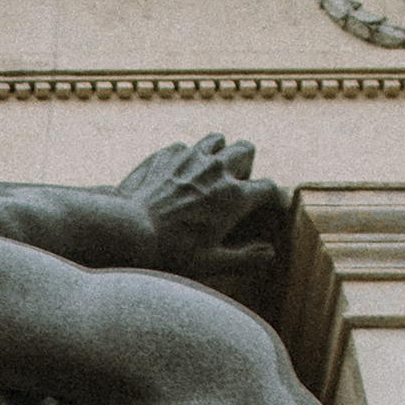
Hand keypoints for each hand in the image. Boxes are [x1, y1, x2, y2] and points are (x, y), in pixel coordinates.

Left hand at [117, 134, 285, 295]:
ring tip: (210, 170)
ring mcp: (192, 157)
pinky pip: (185, 147)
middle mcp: (217, 169)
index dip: (277, 197)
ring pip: (218, 140)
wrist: (128, 230)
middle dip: (247, 165)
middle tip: (236, 182)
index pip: (269, 189)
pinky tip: (178, 174)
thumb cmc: (170, 253)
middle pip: (246, 150)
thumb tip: (270, 254)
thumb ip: (245, 258)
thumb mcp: (211, 263)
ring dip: (219, 152)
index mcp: (234, 197)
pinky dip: (187, 158)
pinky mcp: (168, 154)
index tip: (276, 204)